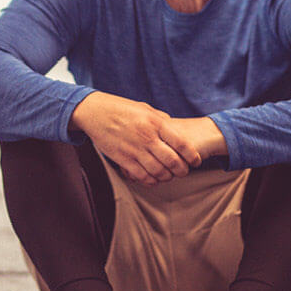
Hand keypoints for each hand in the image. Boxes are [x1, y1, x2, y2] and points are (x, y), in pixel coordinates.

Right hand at [70, 92, 201, 185]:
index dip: (193, 156)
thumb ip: (162, 120)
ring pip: (158, 172)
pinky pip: (142, 176)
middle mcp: (146, 137)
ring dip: (167, 177)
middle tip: (184, 171)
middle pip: (173, 161)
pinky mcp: (122, 159)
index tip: (196, 161)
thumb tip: (176, 132)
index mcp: (155, 123)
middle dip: (182, 170)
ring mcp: (134, 149)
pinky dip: (151, 181)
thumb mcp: (145, 109)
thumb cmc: (121, 109)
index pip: (182, 144)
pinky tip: (154, 178)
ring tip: (169, 175)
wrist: (94, 112)